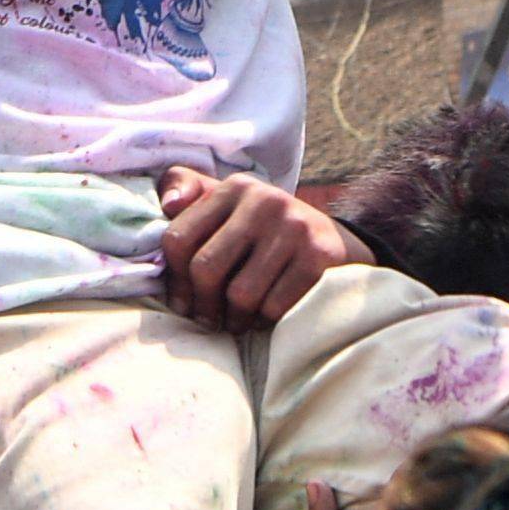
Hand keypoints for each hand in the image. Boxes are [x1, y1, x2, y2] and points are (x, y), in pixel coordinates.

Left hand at [157, 166, 366, 330]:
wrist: (339, 245)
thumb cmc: (267, 234)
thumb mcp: (230, 206)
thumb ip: (189, 192)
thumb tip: (169, 205)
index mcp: (235, 188)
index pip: (178, 238)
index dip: (173, 279)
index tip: (183, 301)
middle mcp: (264, 200)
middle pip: (206, 268)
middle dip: (203, 305)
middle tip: (209, 320)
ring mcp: (294, 227)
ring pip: (240, 294)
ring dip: (236, 319)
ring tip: (238, 321)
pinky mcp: (319, 256)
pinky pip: (274, 307)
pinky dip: (265, 321)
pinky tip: (265, 318)